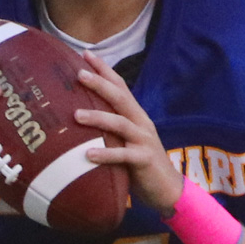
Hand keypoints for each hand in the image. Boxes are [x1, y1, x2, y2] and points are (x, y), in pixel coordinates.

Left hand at [74, 51, 182, 215]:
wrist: (168, 190)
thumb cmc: (139, 165)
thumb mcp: (124, 141)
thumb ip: (108, 129)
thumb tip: (76, 118)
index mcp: (135, 116)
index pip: (120, 86)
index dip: (104, 69)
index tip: (85, 53)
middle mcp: (141, 123)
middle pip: (120, 97)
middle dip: (100, 84)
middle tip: (79, 74)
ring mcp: (144, 141)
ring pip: (121, 123)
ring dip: (98, 117)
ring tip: (76, 115)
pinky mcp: (144, 160)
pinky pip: (124, 155)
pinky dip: (106, 154)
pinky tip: (88, 154)